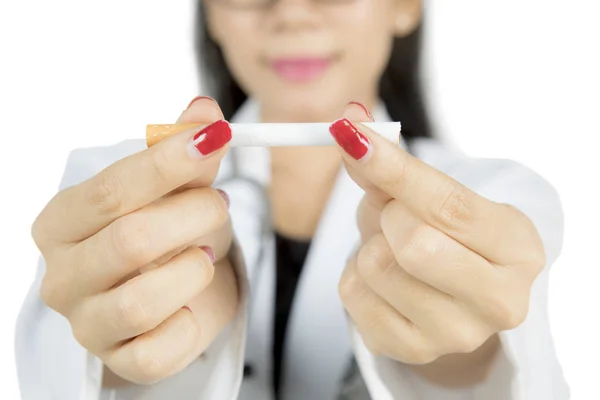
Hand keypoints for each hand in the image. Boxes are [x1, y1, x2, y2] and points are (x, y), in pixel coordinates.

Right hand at [32, 98, 238, 384]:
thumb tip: (204, 110)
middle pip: (130, 241)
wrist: (173, 291)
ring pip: (143, 300)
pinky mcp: (121, 360)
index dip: (168, 163)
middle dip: (194, 216)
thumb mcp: (174, 188)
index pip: (110, 190)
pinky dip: (190, 324)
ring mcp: (88, 323)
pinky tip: (194, 301)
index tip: (216, 137)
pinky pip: (159, 351)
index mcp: (63, 221)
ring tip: (205, 251)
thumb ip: (184, 152)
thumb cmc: (166, 232)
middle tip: (219, 203)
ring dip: (194, 268)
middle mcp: (63, 274)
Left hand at [331, 103, 545, 365]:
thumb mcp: (432, 197)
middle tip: (395, 215)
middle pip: (415, 244)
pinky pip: (352, 294)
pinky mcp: (411, 348)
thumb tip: (350, 121)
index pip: (450, 205)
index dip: (396, 169)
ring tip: (391, 248)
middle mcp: (499, 299)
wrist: (452, 295)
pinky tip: (382, 278)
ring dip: (369, 245)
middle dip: (389, 217)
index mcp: (517, 247)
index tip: (352, 135)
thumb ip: (392, 163)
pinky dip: (355, 273)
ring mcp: (456, 333)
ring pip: (376, 267)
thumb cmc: (446, 234)